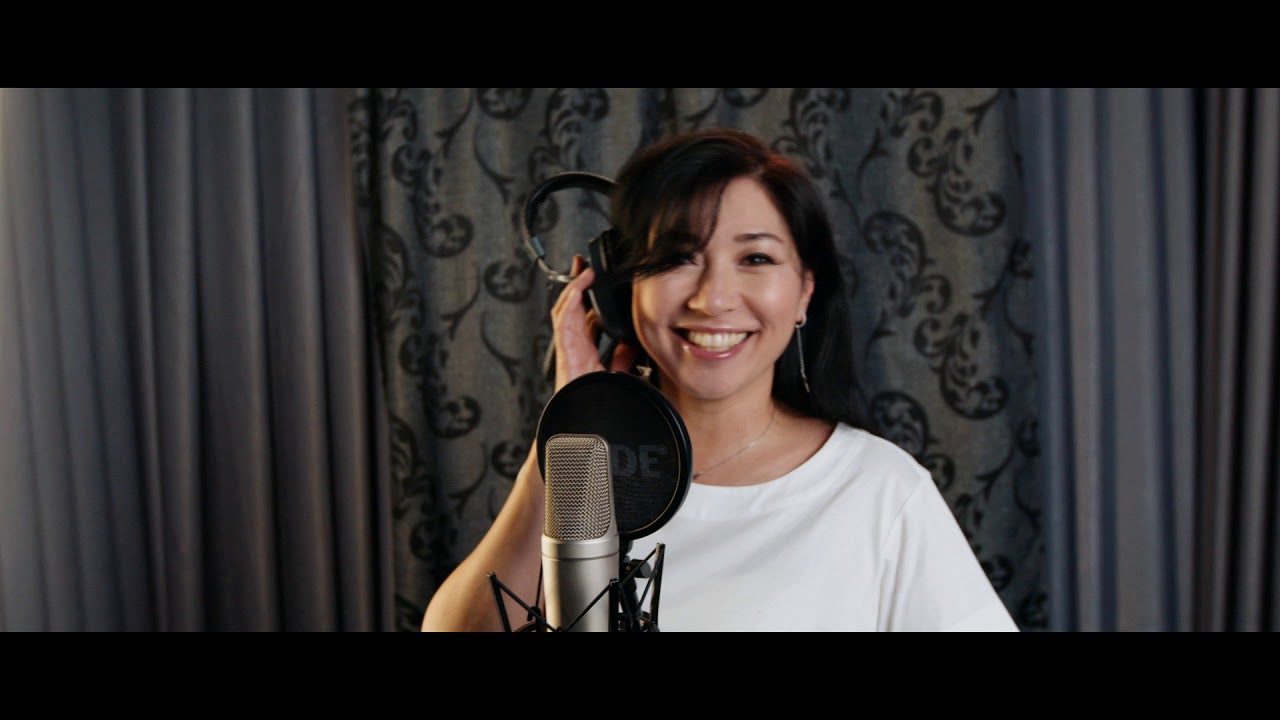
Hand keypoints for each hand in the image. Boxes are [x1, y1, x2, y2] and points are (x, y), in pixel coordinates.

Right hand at [550, 255, 637, 390]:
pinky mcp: (565, 349)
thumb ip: (623, 358)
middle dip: (577, 285)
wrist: (585, 420)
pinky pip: (563, 320)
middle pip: (573, 307)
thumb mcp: (617, 374)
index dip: (590, 299)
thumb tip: (633, 343)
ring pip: (565, 309)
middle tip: (584, 265)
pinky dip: (570, 301)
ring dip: (573, 287)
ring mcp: (568, 346)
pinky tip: (580, 286)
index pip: (587, 317)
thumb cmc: (597, 402)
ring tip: (582, 269)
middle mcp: (574, 345)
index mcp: (585, 351)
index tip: (598, 282)